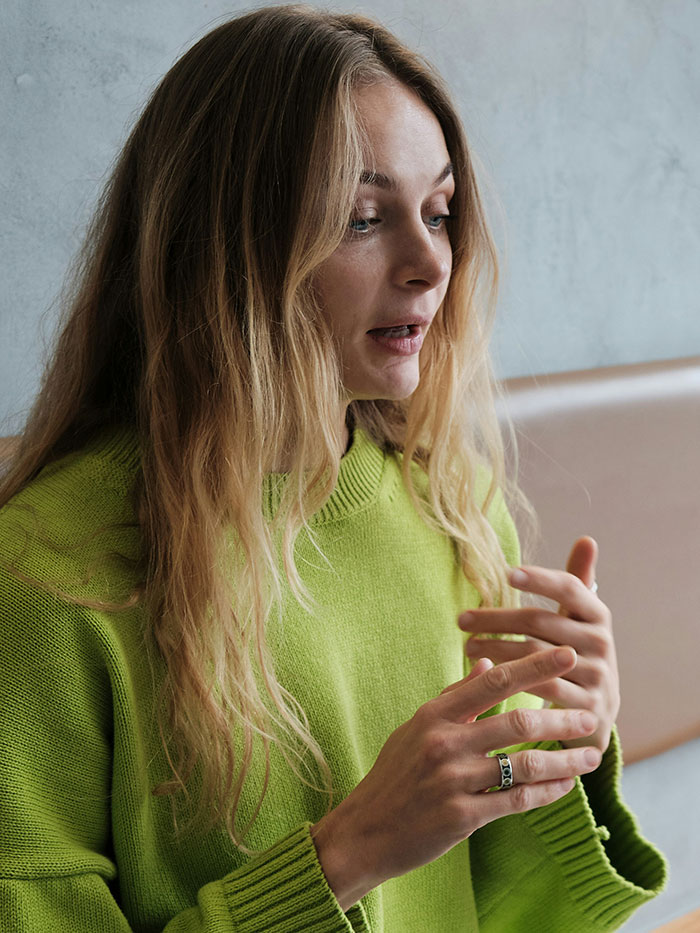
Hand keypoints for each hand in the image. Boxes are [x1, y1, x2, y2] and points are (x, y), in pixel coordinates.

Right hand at [311, 648, 600, 910]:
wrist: (366, 830)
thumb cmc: (394, 774)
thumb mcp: (415, 727)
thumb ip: (455, 697)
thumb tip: (488, 663)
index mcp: (434, 715)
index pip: (492, 682)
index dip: (534, 666)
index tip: (567, 654)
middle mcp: (443, 743)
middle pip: (516, 723)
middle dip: (561, 719)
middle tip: (593, 715)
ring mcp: (452, 781)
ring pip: (523, 765)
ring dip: (563, 761)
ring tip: (591, 756)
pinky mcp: (461, 817)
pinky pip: (516, 801)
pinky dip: (546, 793)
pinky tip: (565, 787)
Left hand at [459, 536, 619, 753]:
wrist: (596, 712)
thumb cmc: (578, 653)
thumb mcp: (581, 619)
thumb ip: (577, 582)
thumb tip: (587, 539)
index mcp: (599, 615)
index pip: (569, 588)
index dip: (539, 579)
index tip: (507, 575)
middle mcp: (602, 643)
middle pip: (541, 622)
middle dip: (497, 619)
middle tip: (462, 620)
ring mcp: (597, 676)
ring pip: (536, 656)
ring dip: (496, 649)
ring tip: (467, 646)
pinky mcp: (586, 709)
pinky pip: (543, 690)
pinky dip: (512, 681)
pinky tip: (486, 675)